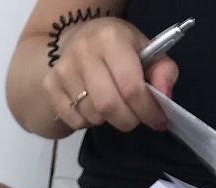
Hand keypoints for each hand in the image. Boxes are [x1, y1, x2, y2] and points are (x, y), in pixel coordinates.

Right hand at [44, 17, 176, 132]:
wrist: (80, 38)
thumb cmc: (119, 49)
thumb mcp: (147, 52)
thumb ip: (163, 71)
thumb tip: (165, 97)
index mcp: (112, 38)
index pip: (131, 86)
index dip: (147, 110)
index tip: (157, 121)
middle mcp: (84, 51)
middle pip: (108, 105)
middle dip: (127, 120)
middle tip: (135, 119)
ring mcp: (63, 69)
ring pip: (91, 116)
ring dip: (107, 120)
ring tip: (113, 108)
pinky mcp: (50, 85)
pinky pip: (74, 120)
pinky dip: (88, 122)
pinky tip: (93, 108)